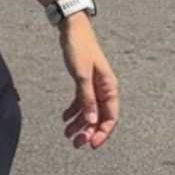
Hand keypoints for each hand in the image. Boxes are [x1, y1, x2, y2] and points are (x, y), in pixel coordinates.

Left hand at [59, 15, 118, 149]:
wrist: (72, 29)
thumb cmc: (79, 49)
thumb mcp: (82, 75)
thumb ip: (87, 99)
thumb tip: (92, 121)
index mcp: (109, 88)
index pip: (111, 117)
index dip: (102, 133)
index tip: (91, 145)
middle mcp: (104, 90)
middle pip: (99, 117)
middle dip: (88, 132)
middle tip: (75, 144)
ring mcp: (94, 87)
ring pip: (89, 112)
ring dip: (79, 124)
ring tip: (66, 134)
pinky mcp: (84, 82)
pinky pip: (81, 102)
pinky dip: (73, 112)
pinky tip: (64, 118)